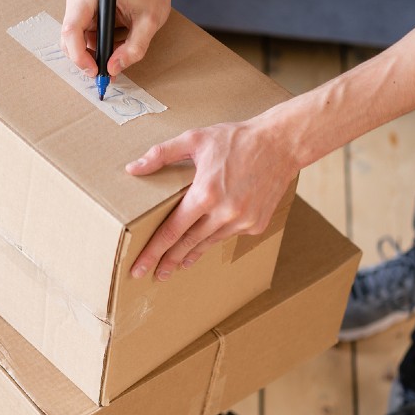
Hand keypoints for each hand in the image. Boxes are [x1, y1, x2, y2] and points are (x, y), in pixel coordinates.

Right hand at [60, 0, 172, 77]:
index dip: (80, 55)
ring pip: (74, 42)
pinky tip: (113, 49)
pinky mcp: (82, 14)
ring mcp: (78, 6)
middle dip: (85, 60)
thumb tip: (112, 69)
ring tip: (114, 59)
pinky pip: (82, 40)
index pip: (72, 30)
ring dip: (92, 56)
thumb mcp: (149, 23)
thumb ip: (133, 48)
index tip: (95, 71)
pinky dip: (95, 50)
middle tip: (105, 73)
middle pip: (69, 39)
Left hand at [125, 120, 298, 280]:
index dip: (153, 251)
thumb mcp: (195, 139)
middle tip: (153, 275)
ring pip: (208, 243)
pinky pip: (228, 235)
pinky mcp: (257, 224)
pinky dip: (214, 239)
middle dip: (168, 262)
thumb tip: (132, 169)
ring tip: (175, 265)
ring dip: (190, 255)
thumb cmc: (237, 139)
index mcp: (206, 193)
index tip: (139, 267)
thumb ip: (161, 154)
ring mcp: (244, 221)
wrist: (282, 144)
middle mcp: (226, 213)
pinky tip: (203, 243)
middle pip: (188, 244)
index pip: (172, 230)